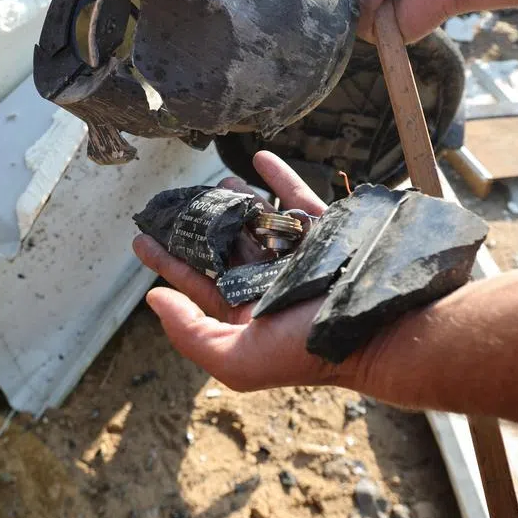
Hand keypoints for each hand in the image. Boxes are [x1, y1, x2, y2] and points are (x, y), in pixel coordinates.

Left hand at [133, 151, 360, 390]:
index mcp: (245, 314)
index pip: (196, 282)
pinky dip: (279, 177)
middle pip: (224, 247)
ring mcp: (298, 257)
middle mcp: (269, 285)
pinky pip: (298, 200)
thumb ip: (191, 333)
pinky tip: (259, 157)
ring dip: (236, 201)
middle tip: (174, 202)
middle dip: (199, 225)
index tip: (141, 238)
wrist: (377, 331)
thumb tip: (155, 300)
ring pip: (258, 222)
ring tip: (216, 182)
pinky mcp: (325, 233)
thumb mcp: (236, 359)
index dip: (166, 261)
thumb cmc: (306, 351)